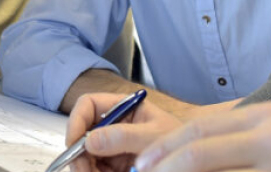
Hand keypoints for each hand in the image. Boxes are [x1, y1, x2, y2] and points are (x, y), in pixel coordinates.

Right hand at [66, 92, 182, 171]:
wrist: (197, 163)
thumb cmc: (184, 144)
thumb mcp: (155, 136)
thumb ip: (124, 136)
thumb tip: (90, 140)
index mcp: (123, 108)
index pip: (88, 105)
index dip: (76, 120)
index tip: (73, 142)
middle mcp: (114, 126)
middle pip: (82, 134)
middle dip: (78, 153)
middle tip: (82, 169)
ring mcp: (113, 148)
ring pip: (85, 156)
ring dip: (85, 167)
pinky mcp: (115, 167)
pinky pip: (96, 170)